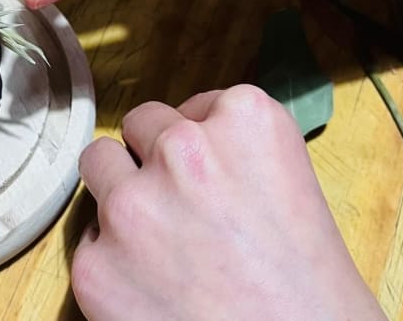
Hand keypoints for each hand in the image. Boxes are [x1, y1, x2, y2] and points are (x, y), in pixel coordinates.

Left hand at [72, 85, 384, 320]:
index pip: (196, 106)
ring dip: (121, 191)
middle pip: (141, 124)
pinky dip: (114, 259)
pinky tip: (152, 289)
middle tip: (183, 205)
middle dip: (156, 157)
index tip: (216, 177)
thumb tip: (188, 133)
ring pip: (99, 163)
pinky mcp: (95, 264)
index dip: (204, 144)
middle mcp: (180, 149)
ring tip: (158, 238)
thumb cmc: (311, 295)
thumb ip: (236, 150)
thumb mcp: (294, 186)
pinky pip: (91, 238)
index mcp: (244, 121)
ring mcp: (130, 206)